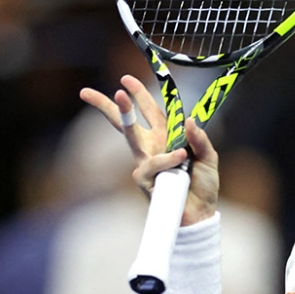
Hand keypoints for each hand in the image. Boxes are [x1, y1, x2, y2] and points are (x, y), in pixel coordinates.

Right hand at [79, 75, 219, 225]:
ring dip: (125, 112)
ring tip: (119, 94)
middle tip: (85, 92)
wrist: (200, 214)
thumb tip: (188, 121)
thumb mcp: (209, 158)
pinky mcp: (144, 179)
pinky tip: (182, 159)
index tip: (125, 79)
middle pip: (124, 122)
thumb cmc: (202, 186)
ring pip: (129, 134)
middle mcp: (151, 148)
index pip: (150, 111)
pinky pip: (154, 162)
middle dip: (106, 105)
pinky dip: (168, 159)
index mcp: (166, 138)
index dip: (140, 95)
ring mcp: (145, 163)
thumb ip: (200, 139)